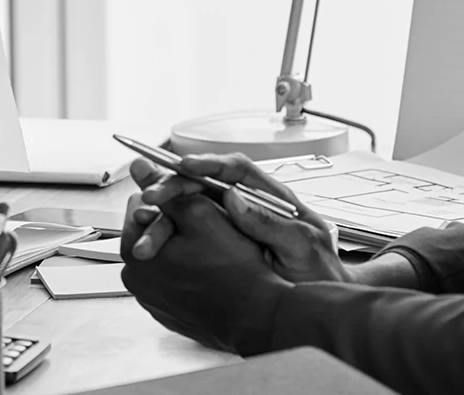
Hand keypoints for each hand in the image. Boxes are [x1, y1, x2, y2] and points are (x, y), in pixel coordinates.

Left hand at [119, 190, 289, 355]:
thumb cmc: (232, 270)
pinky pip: (169, 282)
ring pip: (159, 257)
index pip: (138, 204)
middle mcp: (134, 278)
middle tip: (204, 229)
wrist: (254, 316)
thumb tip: (140, 168)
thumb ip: (167, 189)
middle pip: (147, 232)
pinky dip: (183, 275)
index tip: (188, 204)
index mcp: (134, 250)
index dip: (166, 198)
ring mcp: (149, 298)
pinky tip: (206, 273)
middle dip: (170, 225)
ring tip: (208, 253)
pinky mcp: (166, 312)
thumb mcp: (202, 214)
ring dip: (177, 250)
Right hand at [127, 154, 350, 284]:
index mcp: (272, 197)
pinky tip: (150, 236)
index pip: (236, 169)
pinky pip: (189, 229)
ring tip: (143, 221)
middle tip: (152, 196)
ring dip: (165, 212)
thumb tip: (235, 199)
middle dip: (175, 185)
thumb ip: (272, 224)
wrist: (321, 300)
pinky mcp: (220, 241)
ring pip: (191, 207)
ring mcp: (232, 222)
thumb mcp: (301, 248)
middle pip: (205, 183)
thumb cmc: (317, 274)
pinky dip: (168, 230)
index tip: (186, 166)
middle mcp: (248, 204)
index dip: (209, 164)